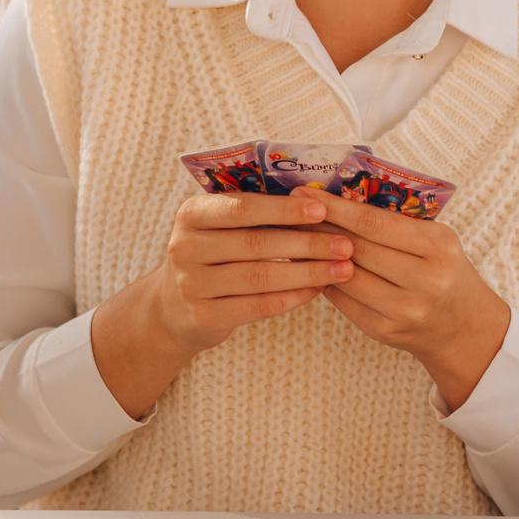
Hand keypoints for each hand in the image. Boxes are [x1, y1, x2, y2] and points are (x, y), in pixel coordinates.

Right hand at [91, 193, 356, 416]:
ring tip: (342, 270)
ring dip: (306, 273)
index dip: (283, 209)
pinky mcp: (201, 317)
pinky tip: (316, 291)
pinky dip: (290, 298)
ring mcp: (190, 284)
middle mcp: (184, 246)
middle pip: (255, 243)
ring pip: (259, 276)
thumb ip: (256, 214)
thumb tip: (319, 201)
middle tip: (345, 245)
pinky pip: (255, 307)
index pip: (242, 207)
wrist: (172, 307)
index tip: (322, 210)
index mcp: (192, 213)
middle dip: (306, 243)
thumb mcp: (219, 227)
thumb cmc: (213, 255)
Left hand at [313, 191, 510, 410]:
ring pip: (345, 275)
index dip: (336, 207)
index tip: (306, 192)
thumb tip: (336, 200)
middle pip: (357, 248)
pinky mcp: (383, 330)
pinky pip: (343, 300)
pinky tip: (311, 265)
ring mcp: (403, 310)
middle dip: (320, 226)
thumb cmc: (443, 270)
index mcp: (438, 246)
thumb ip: (395, 222)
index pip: (374, 223)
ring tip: (297, 236)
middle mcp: (424, 280)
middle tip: (292, 210)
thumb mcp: (435, 239)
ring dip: (317, 255)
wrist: (462, 325)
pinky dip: (325, 280)